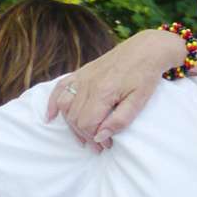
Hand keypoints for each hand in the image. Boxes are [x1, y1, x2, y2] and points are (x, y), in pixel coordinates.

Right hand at [43, 29, 185, 150]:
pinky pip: (60, 88)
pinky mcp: (81, 72)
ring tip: (83, 138)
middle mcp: (88, 84)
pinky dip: (52, 104)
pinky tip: (50, 117)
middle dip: (85, 136)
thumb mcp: (139, 101)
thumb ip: (120, 120)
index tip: (106, 146)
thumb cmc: (145, 76)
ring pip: (65, 106)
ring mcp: (82, 77)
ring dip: (71, 125)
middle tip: (99, 147)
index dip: (95, 139)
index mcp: (103, 92)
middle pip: (75, 118)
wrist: (145, 50)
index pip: (87, 124)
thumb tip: (101, 136)